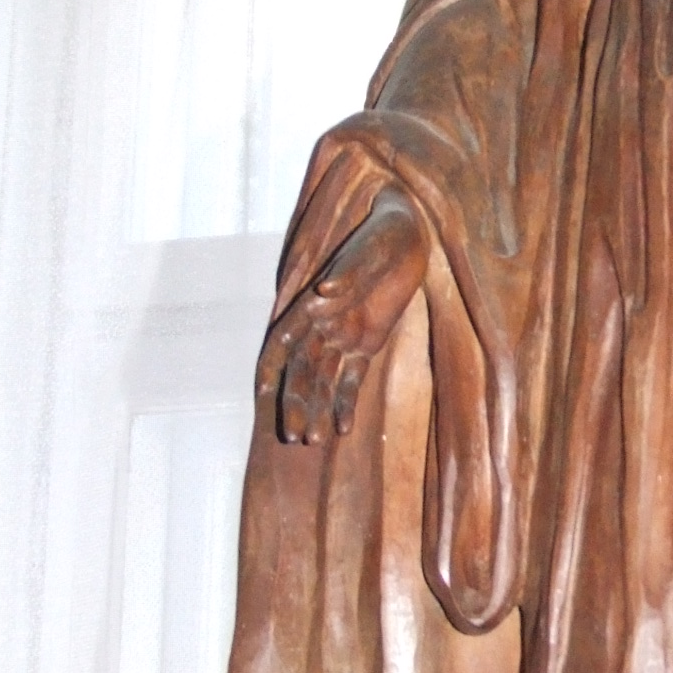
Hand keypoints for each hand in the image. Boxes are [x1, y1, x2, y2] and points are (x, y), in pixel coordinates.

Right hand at [258, 182, 428, 444]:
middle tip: (294, 437)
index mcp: (314, 302)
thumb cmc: (383, 236)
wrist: (410, 231)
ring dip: (317, 410)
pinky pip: (352, 378)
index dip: (271, 367)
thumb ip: (346, 274)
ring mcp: (344, 336)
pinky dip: (346, 402)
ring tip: (314, 441)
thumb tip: (322, 291)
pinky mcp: (368, 344)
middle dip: (296, 403)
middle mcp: (323, 323)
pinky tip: (342, 428)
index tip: (262, 394)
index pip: (283, 340)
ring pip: (323, 381)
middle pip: (302, 371)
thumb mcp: (369, 251)